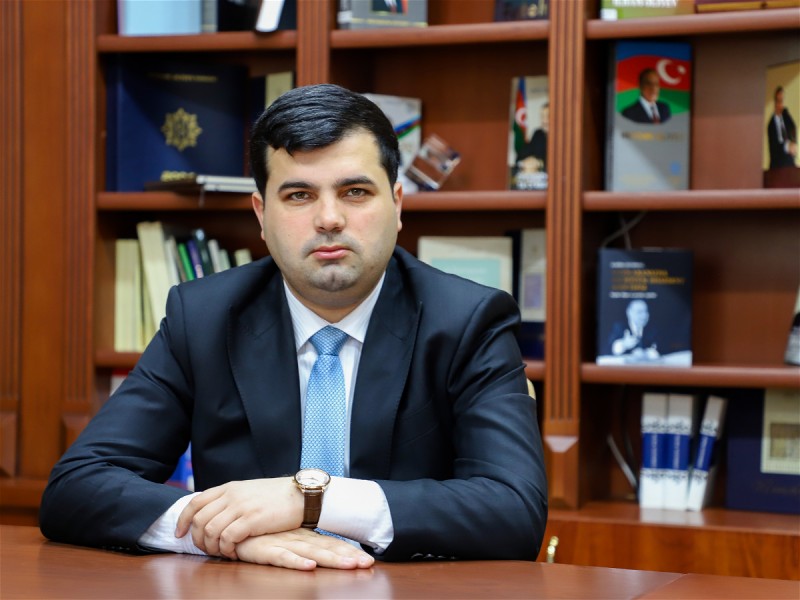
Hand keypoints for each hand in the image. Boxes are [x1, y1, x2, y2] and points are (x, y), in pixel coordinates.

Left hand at [175, 478, 302, 558]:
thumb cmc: (277, 496)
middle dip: (197, 539)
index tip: (180, 533)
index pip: (195, 502)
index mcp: (229, 487)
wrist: (301, 495)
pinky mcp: (251, 520)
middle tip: (205, 549)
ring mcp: (240, 507)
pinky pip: (227, 538)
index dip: (183, 520)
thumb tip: (215, 512)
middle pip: (200, 519)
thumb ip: (231, 498)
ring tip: (220, 553)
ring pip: (211, 530)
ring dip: (211, 547)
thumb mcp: (249, 490)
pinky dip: (226, 550)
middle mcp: (231, 495)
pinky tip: (233, 553)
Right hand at [235, 528, 374, 570]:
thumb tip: (317, 553)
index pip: (330, 544)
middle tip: (368, 562)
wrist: (230, 522)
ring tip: (350, 565)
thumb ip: (299, 544)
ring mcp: (282, 542)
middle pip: (327, 548)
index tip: (368, 559)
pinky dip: (296, 562)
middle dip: (348, 556)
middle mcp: (297, 538)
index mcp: (302, 536)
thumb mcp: (281, 538)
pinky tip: (309, 566)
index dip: (348, 551)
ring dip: (331, 559)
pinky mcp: (265, 549)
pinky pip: (282, 557)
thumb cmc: (258, 532)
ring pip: (311, 552)